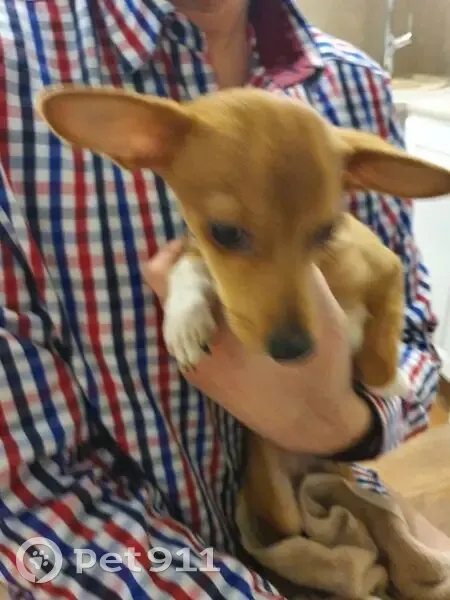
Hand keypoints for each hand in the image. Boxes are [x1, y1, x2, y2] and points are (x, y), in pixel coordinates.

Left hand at [143, 242, 370, 454]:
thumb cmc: (318, 368)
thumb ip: (288, 268)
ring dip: (204, 286)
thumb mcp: (317, 310)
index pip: (169, 270)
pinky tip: (243, 311)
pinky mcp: (201, 373)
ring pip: (181, 307)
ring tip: (242, 281)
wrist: (317, 426)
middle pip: (170, 286)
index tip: (223, 236)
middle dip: (197, 262)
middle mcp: (189, 346)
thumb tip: (267, 235)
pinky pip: (191, 327)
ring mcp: (192, 363)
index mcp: (208, 330)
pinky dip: (208, 310)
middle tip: (235, 255)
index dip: (193, 243)